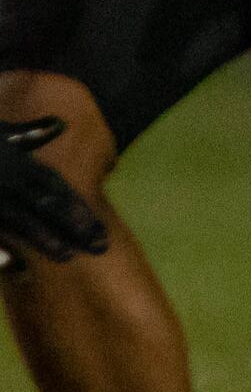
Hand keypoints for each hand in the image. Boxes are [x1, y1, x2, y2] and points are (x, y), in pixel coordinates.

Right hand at [0, 117, 108, 271]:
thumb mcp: (0, 132)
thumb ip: (29, 133)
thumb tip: (60, 124)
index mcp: (17, 162)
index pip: (55, 187)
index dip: (77, 207)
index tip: (99, 226)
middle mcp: (7, 178)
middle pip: (45, 205)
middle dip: (72, 225)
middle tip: (99, 246)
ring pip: (19, 220)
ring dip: (43, 239)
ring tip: (67, 256)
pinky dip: (1, 249)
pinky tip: (16, 266)